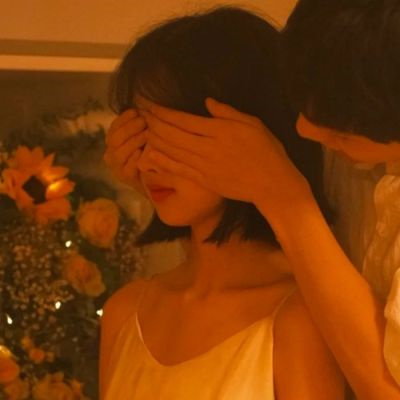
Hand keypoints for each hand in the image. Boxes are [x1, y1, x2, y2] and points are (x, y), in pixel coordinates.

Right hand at [103, 109, 146, 194]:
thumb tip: (143, 108)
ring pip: (120, 153)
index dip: (123, 119)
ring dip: (134, 141)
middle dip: (129, 128)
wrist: (153, 182)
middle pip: (115, 139)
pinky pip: (128, 168)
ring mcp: (116, 168)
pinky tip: (142, 152)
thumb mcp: (142, 139)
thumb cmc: (148, 156)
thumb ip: (139, 126)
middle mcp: (110, 155)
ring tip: (147, 134)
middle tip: (144, 121)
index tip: (135, 111)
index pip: (113, 128)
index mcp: (112, 143)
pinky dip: (135, 159)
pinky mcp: (125, 178)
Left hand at [141, 98, 310, 208]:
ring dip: (154, 139)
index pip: (182, 119)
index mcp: (218, 131)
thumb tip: (207, 102)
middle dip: (153, 123)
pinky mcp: (203, 180)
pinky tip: (150, 154)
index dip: (162, 112)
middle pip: (172, 134)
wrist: (271, 184)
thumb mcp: (252, 124)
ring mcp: (203, 166)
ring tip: (143, 129)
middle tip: (141, 114)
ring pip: (171, 151)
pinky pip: (178, 169)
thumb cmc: (266, 151)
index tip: (150, 105)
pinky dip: (162, 161)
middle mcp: (206, 147)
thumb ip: (227, 113)